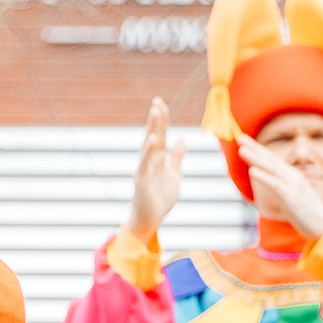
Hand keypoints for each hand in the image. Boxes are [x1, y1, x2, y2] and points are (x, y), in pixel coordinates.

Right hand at [128, 97, 184, 237]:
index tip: (161, 103)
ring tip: (155, 113)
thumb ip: (176, 158)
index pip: (161, 135)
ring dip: (152, 128)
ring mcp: (145, 170)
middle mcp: (149, 161)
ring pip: (148, 146)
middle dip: (156, 119)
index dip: (162, 120)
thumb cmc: (160, 199)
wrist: (150, 220)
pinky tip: (152, 139)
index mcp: (157, 159)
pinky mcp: (143, 182)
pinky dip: (148, 151)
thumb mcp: (174, 175)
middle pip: (154, 136)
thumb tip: (180, 139)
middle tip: (157, 102)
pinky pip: (146, 164)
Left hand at [237, 134, 322, 238]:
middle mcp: (292, 177)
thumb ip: (280, 189)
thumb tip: (268, 186)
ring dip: (256, 158)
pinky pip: (275, 185)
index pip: (272, 160)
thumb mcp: (291, 197)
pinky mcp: (291, 197)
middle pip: (271, 159)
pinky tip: (252, 171)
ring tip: (242, 150)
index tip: (244, 140)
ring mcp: (292, 185)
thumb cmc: (306, 213)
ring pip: (272, 169)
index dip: (258, 149)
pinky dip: (264, 177)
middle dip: (255, 148)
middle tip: (240, 138)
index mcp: (292, 176)